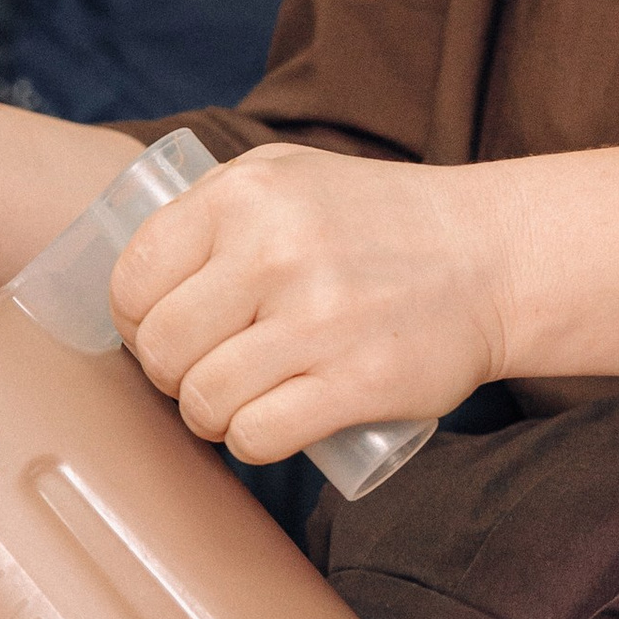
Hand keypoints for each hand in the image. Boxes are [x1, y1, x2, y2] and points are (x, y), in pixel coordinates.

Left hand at [112, 145, 517, 464]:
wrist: (490, 255)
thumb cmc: (374, 221)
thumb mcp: (287, 177)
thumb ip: (211, 209)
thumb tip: (128, 278)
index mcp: (245, 195)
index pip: (133, 279)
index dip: (134, 319)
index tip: (162, 329)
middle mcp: (276, 252)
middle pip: (161, 349)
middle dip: (171, 374)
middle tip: (205, 369)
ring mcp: (319, 320)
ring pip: (203, 402)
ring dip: (210, 415)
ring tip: (238, 399)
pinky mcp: (360, 382)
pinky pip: (258, 436)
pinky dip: (252, 441)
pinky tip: (271, 422)